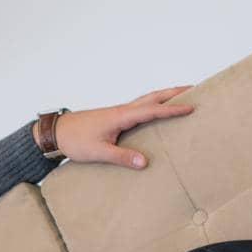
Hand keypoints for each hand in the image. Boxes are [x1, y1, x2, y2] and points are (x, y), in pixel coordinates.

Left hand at [55, 86, 195, 168]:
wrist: (57, 132)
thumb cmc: (76, 141)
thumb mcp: (98, 152)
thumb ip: (122, 157)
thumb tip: (144, 162)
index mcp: (121, 116)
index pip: (152, 111)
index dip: (172, 110)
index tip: (191, 107)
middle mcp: (123, 110)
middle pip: (153, 97)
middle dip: (174, 93)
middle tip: (195, 89)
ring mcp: (119, 111)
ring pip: (147, 99)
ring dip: (165, 96)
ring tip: (182, 95)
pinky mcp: (116, 116)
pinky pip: (140, 107)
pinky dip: (153, 104)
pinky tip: (157, 111)